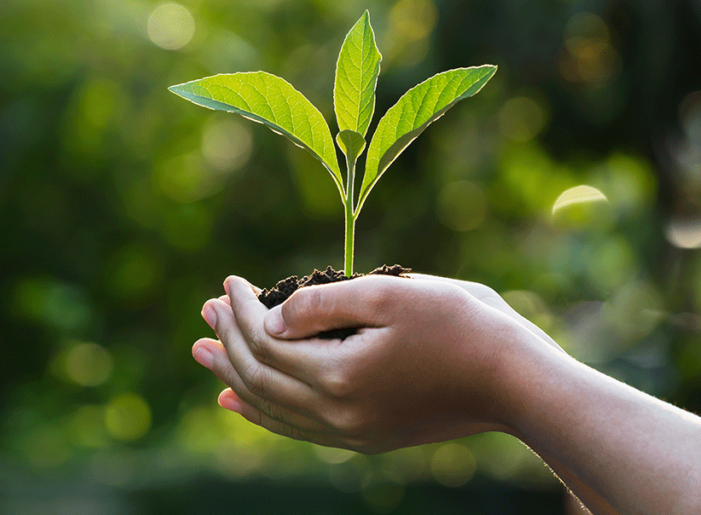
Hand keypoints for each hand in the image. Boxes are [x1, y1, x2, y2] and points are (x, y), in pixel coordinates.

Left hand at [192, 273, 565, 452]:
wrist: (516, 383)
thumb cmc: (461, 325)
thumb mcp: (390, 294)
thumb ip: (322, 305)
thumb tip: (270, 318)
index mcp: (339, 376)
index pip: (265, 341)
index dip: (240, 309)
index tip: (231, 281)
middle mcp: (336, 416)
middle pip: (258, 376)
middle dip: (226, 339)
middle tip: (203, 310)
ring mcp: (349, 433)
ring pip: (270, 407)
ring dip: (232, 376)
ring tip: (203, 354)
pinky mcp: (363, 438)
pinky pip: (294, 428)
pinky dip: (260, 412)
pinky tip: (238, 402)